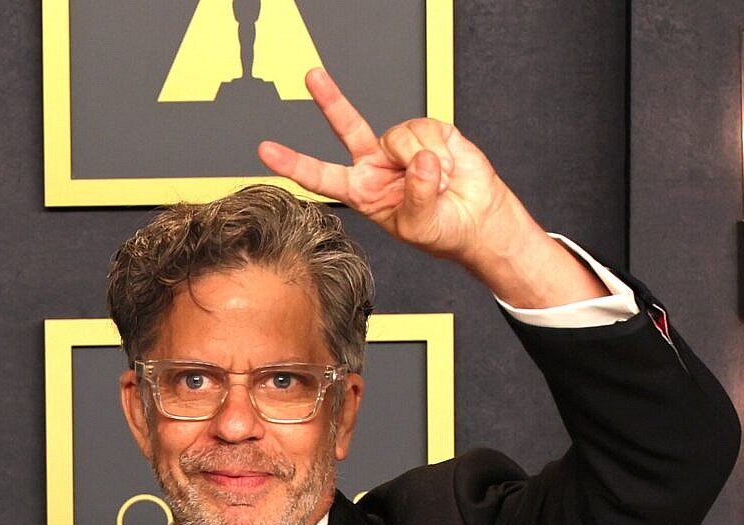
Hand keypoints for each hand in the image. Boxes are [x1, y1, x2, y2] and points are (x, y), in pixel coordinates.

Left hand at [259, 70, 600, 305]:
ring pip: (400, 135)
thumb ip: (415, 195)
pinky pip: (427, 130)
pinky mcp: (429, 132)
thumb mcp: (420, 225)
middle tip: (311, 76)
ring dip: (422, 159)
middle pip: (347, 126)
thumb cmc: (442, 230)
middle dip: (330, 100)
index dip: (294, 163)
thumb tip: (418, 160)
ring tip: (437, 180)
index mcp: (362, 190)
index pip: (321, 176)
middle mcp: (377, 163)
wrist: (477, 219)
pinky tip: (448, 166)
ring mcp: (401, 146)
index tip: (266, 151)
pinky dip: (441, 151)